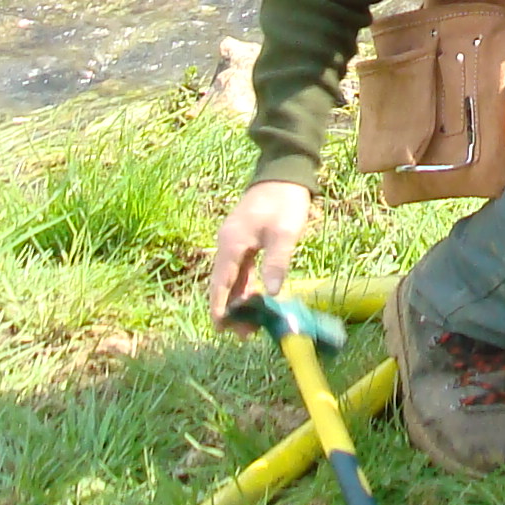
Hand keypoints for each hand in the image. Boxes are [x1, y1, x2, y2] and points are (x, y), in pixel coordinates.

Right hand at [207, 179, 312, 324]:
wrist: (284, 172)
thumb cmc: (284, 201)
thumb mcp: (285, 232)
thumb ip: (277, 261)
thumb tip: (271, 293)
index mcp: (232, 244)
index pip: (220, 284)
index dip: (220, 308)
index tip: (222, 330)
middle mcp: (227, 245)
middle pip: (223, 284)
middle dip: (231, 309)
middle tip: (246, 332)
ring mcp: (234, 242)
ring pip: (231, 278)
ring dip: (239, 299)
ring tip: (252, 322)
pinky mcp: (244, 240)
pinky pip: (240, 269)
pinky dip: (245, 285)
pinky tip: (257, 298)